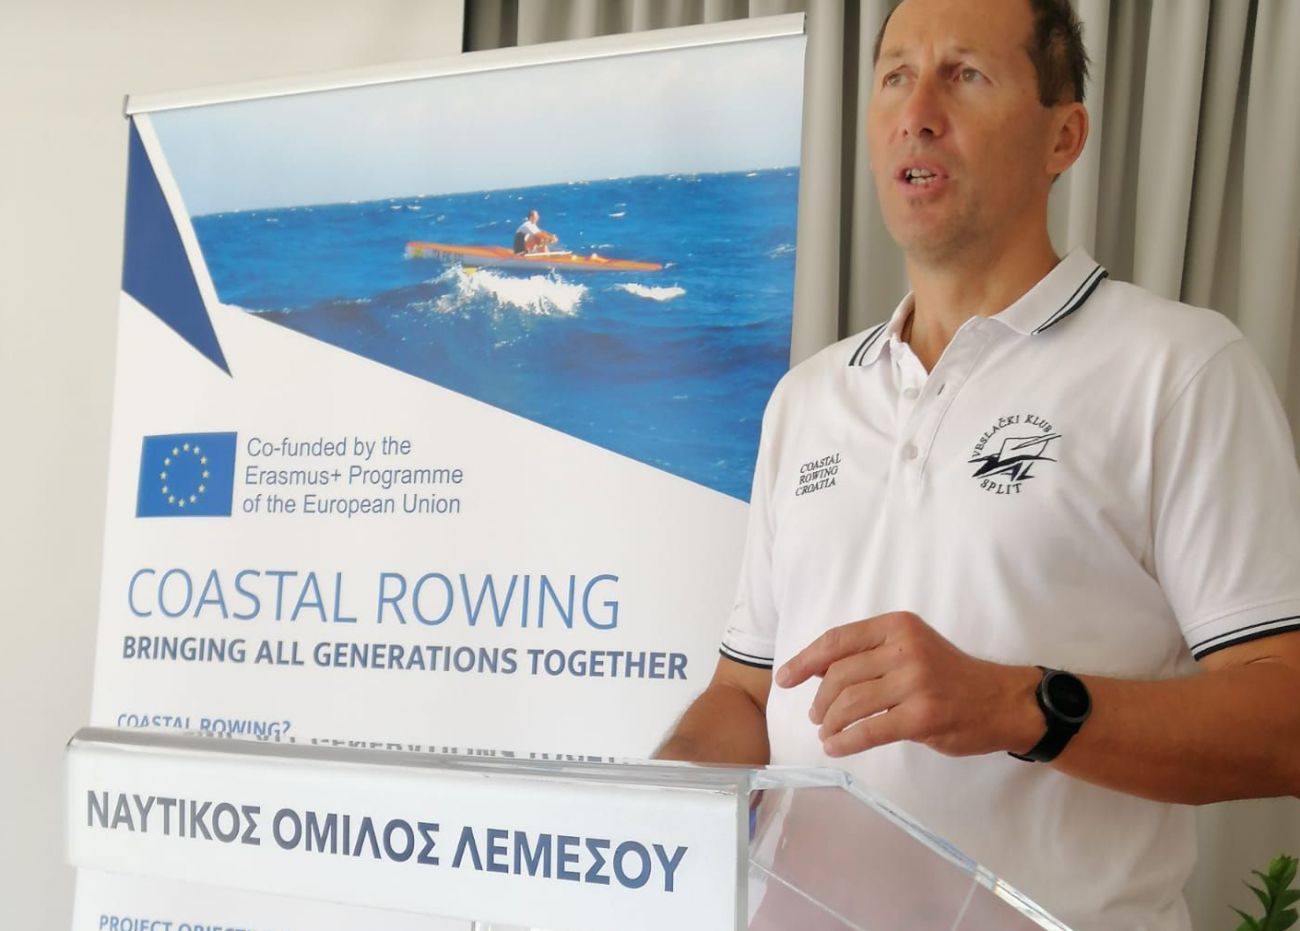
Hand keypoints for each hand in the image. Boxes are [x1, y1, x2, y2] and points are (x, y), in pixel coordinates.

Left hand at [775, 611, 1039, 757]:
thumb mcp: (912, 648)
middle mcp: (905, 649)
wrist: (1002, 702)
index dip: (804, 660)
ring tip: (827, 734)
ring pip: (850, 703)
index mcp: (898, 626)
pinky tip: (836, 748)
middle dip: (820, 700)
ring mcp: (915, 682)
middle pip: (839, 675)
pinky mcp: (922, 717)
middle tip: (816, 716)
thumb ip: (870, 654)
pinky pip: (869, 730)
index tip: (785, 679)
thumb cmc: (950, 676)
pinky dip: (845, 742)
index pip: (837, 640)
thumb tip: (817, 669)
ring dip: (830, 723)